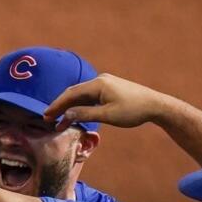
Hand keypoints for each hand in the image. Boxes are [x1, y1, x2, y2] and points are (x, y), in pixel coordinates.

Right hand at [43, 73, 171, 131]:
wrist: (155, 105)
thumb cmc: (133, 111)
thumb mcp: (108, 115)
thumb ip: (86, 114)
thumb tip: (67, 114)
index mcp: (98, 84)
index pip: (71, 94)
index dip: (57, 105)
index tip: (46, 116)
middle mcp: (99, 80)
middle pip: (74, 93)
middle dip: (60, 106)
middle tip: (48, 119)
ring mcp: (105, 84)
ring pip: (81, 96)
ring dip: (70, 108)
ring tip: (59, 121)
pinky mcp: (109, 89)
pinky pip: (90, 97)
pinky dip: (81, 106)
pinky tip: (75, 115)